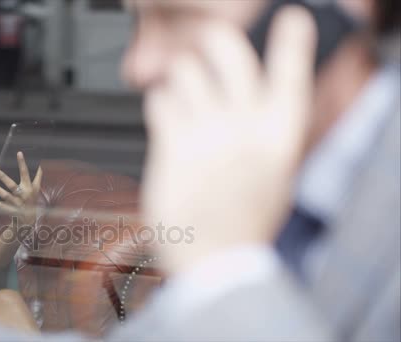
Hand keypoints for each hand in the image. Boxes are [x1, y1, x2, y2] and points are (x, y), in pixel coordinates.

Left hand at [0, 151, 42, 226]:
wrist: (29, 220)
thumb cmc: (32, 200)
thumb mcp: (37, 189)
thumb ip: (38, 177)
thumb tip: (39, 165)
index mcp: (29, 188)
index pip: (26, 173)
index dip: (22, 163)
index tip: (19, 153)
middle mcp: (22, 195)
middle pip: (12, 185)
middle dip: (3, 177)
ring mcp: (15, 203)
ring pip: (4, 195)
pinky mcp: (8, 209)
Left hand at [141, 7, 316, 274]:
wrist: (215, 262)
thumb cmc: (243, 226)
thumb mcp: (274, 178)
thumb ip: (265, 136)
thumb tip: (254, 105)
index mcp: (279, 136)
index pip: (291, 73)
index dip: (292, 41)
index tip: (291, 20)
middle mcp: (244, 127)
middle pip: (228, 52)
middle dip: (214, 40)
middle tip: (206, 47)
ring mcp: (207, 133)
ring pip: (185, 71)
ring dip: (179, 79)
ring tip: (181, 97)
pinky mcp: (172, 145)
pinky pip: (159, 100)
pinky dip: (159, 103)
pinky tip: (166, 120)